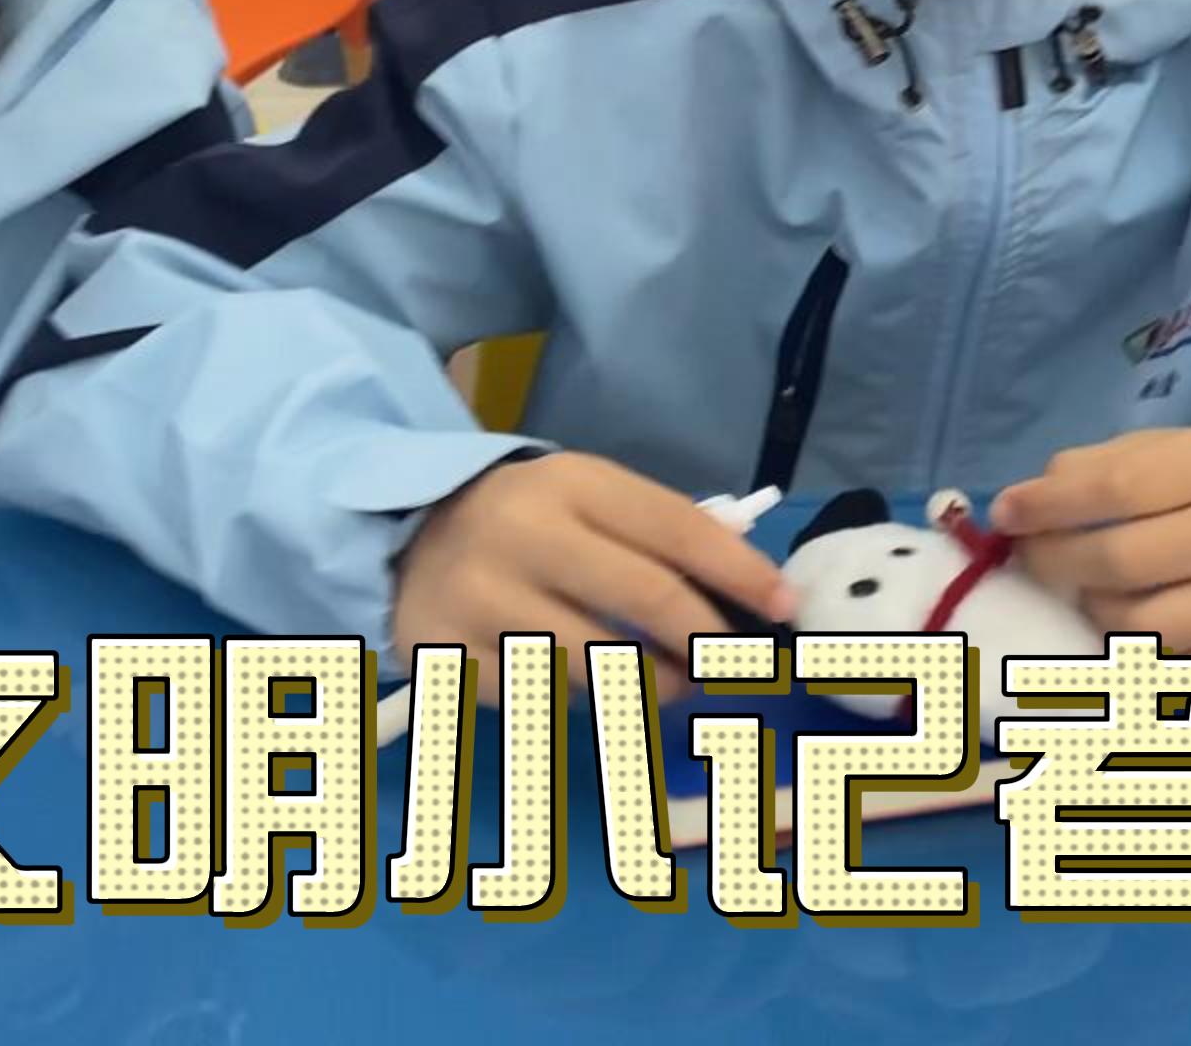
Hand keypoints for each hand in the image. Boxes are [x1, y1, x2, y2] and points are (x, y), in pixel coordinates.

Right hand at [392, 452, 796, 701]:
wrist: (405, 533)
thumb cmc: (529, 519)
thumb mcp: (588, 498)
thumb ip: (659, 535)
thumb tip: (754, 591)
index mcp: (573, 484)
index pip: (676, 527)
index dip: (740, 572)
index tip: (785, 608)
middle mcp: (526, 534)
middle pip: (646, 598)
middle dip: (709, 642)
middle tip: (738, 669)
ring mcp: (482, 599)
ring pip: (598, 665)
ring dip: (654, 686)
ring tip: (674, 685)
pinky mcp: (451, 657)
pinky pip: (543, 702)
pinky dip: (583, 706)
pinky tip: (595, 693)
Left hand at [992, 428, 1190, 663]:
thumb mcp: (1173, 449)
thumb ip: (1098, 469)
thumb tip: (1019, 507)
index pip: (1116, 489)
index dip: (1048, 505)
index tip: (1006, 514)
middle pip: (1121, 564)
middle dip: (1055, 562)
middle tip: (1032, 557)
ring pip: (1140, 627)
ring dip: (1091, 611)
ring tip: (1083, 591)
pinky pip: (1173, 667)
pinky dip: (1134, 650)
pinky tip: (1124, 626)